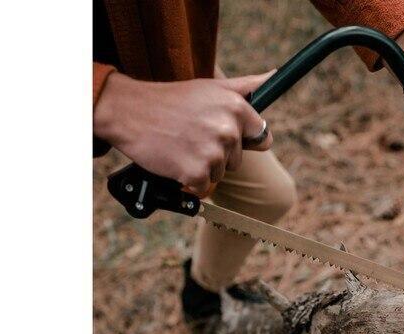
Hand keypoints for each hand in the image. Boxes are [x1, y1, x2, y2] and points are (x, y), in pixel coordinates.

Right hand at [93, 70, 274, 194]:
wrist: (130, 112)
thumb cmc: (172, 100)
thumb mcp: (212, 87)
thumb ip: (246, 87)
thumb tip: (273, 77)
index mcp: (236, 108)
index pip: (262, 137)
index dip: (245, 140)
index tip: (225, 135)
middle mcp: (228, 130)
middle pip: (238, 160)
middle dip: (219, 154)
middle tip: (194, 136)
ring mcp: (212, 153)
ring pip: (220, 174)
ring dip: (203, 167)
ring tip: (183, 146)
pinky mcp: (196, 173)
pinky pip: (203, 186)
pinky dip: (190, 179)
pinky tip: (176, 160)